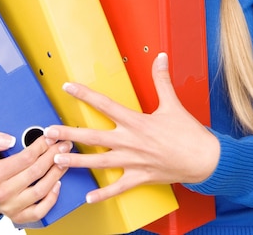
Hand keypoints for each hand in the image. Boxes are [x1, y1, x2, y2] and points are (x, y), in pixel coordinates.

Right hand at [0, 130, 72, 225]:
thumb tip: (9, 140)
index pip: (26, 158)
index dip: (42, 146)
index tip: (51, 137)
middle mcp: (3, 193)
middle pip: (36, 171)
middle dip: (54, 155)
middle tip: (64, 145)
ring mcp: (11, 207)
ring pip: (41, 190)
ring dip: (56, 173)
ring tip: (65, 160)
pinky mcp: (18, 216)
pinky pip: (39, 211)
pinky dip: (51, 199)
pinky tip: (58, 184)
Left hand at [44, 52, 219, 203]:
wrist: (204, 160)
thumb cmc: (188, 133)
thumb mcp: (172, 103)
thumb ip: (161, 79)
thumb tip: (160, 56)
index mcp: (136, 122)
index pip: (104, 105)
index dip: (85, 94)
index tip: (68, 88)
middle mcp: (130, 142)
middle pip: (93, 137)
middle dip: (69, 134)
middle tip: (48, 133)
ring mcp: (133, 162)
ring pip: (99, 163)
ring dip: (77, 163)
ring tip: (56, 161)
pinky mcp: (140, 178)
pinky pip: (118, 188)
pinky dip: (103, 193)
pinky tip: (88, 196)